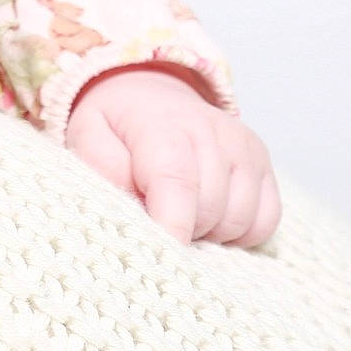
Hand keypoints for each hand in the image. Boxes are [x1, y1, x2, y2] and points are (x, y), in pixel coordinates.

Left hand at [64, 64, 280, 246]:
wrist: (150, 97)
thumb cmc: (115, 125)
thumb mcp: (87, 134)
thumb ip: (101, 167)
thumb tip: (129, 203)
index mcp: (163, 125)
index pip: (176, 181)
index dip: (171, 225)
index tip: (159, 253)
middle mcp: (212, 132)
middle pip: (208, 210)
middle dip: (180, 228)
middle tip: (154, 218)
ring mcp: (244, 147)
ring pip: (238, 221)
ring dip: (208, 233)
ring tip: (179, 212)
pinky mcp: (264, 165)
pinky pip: (264, 222)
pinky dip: (237, 233)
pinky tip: (208, 217)